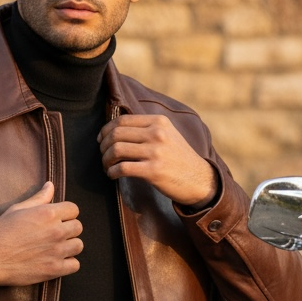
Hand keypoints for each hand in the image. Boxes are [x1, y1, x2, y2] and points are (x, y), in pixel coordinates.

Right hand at [0, 181, 82, 286]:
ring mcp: (57, 251)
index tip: (58, 219)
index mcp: (48, 213)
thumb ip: (38, 198)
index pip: (74, 209)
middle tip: (55, 234)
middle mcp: (56, 231)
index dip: (66, 213)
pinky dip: (69, 264)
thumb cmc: (1, 231)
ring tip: (57, 247)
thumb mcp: (18, 209)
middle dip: (69, 229)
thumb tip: (50, 185)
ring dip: (70, 246)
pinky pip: (75, 265)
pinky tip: (57, 260)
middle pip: (78, 227)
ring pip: (79, 245)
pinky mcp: (54, 269)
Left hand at [98, 115, 217, 207]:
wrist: (199, 180)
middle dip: (104, 146)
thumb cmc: (179, 159)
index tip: (101, 140)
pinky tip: (112, 175)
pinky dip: (112, 172)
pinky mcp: (153, 170)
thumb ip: (147, 129)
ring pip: (117, 150)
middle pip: (116, 134)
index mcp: (158, 122)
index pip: (122, 120)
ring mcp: (156, 152)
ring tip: (107, 166)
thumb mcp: (168, 135)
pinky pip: (123, 168)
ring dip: (106, 160)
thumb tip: (117, 129)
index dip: (106, 130)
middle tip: (103, 156)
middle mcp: (157, 133)